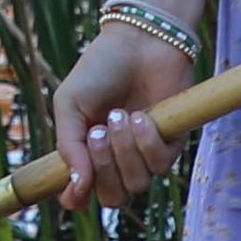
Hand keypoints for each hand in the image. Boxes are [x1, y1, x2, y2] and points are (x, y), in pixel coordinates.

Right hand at [51, 24, 194, 213]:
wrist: (139, 41)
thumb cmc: (100, 69)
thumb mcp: (70, 104)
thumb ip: (69, 146)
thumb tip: (77, 186)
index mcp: (88, 152)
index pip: (82, 194)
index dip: (76, 199)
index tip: (75, 189)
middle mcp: (117, 160)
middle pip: (113, 197)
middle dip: (103, 168)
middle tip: (97, 132)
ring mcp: (145, 154)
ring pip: (137, 184)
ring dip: (125, 151)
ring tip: (120, 115)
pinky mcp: (172, 144)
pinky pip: (160, 164)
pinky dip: (147, 142)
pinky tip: (142, 116)